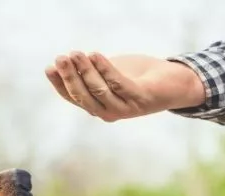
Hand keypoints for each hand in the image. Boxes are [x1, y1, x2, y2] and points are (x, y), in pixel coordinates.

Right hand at [45, 52, 205, 121]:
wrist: (174, 83)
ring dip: (85, 71)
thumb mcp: (109, 73)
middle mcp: (108, 112)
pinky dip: (105, 69)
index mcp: (98, 107)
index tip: (50, 67)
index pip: (73, 97)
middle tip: (60, 58)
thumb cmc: (138, 76)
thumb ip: (90, 72)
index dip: (60, 84)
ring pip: (98, 90)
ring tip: (76, 54)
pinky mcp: (140, 99)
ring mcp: (125, 108)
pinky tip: (95, 55)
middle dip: (70, 77)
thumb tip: (64, 62)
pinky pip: (118, 84)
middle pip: (83, 96)